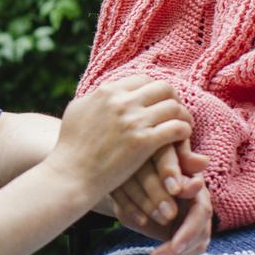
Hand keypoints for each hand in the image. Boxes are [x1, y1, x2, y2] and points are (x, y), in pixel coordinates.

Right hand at [48, 76, 192, 198]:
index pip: (143, 79)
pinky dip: (184, 131)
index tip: (160, 102)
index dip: (156, 90)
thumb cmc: (70, 148)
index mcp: (107, 91)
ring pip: (173, 107)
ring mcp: (133, 121)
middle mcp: (122, 102)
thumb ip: (94, 99)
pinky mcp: (143, 142)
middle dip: (175, 98)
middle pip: (163, 88)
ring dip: (183, 115)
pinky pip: (176, 128)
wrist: (70, 175)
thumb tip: (104, 91)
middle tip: (177, 112)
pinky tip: (182, 139)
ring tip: (184, 126)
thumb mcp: (78, 111)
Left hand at [108, 141, 211, 254]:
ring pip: (194, 246)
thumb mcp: (151, 163)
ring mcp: (196, 220)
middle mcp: (200, 204)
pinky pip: (185, 254)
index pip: (201, 211)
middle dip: (177, 249)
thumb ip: (172, 165)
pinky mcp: (188, 235)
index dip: (188, 230)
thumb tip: (202, 162)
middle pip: (199, 234)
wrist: (133, 179)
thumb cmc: (143, 166)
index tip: (173, 245)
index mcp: (194, 186)